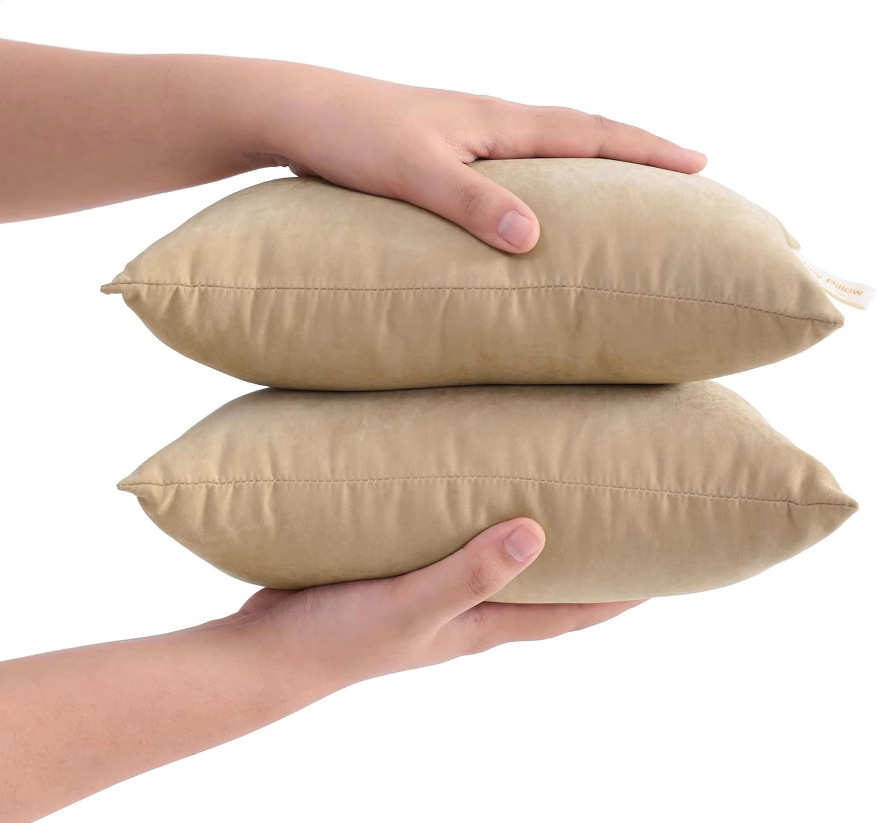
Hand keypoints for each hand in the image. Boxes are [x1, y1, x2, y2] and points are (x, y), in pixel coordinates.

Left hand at [1, 41, 704, 231]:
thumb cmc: (347, 135)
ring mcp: (465, 139)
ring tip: (626, 205)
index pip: (591, 132)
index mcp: (495, 120)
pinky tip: (537, 214)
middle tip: (683, 183)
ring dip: (591, 173)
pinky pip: (508, 171)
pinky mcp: (438, 158)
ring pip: (546, 153)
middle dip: (635, 158)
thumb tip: (536, 240)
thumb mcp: (414, 172)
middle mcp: (488, 124)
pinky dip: (541, 186)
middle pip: (580, 137)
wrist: (287, 112)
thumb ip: (472, 203)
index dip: (648, 150)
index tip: (702, 163)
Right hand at [232, 517, 644, 696]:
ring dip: (530, 532)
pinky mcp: (398, 566)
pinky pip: (451, 539)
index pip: (570, 614)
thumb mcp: (412, 606)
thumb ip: (470, 573)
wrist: (268, 651)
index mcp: (480, 625)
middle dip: (585, 556)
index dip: (621, 596)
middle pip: (544, 585)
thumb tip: (538, 531)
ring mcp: (432, 588)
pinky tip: (464, 484)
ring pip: (497, 557)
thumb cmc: (339, 637)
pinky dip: (472, 519)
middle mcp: (466, 608)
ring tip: (552, 482)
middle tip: (616, 507)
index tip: (667, 568)